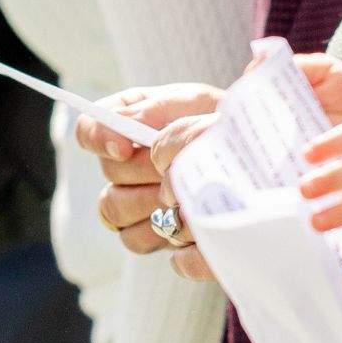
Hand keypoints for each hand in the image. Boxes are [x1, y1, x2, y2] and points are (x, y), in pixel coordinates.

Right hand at [85, 86, 221, 280]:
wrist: (253, 159)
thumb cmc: (220, 125)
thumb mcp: (195, 104)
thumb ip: (157, 108)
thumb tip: (121, 125)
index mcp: (128, 120)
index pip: (88, 129)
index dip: (99, 138)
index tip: (125, 147)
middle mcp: (123, 160)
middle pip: (108, 172)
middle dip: (142, 171)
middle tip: (174, 170)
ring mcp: (132, 198)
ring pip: (114, 208)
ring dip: (149, 202)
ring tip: (182, 194)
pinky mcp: (148, 232)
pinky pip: (134, 238)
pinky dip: (158, 232)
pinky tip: (184, 220)